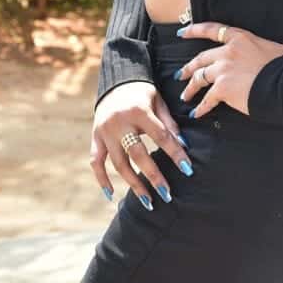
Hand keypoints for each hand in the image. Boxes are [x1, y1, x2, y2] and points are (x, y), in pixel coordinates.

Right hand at [90, 81, 194, 209]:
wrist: (116, 80)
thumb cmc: (143, 93)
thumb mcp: (158, 101)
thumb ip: (169, 123)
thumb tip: (183, 145)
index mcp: (139, 111)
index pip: (160, 136)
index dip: (175, 153)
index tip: (188, 169)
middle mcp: (120, 122)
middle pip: (138, 154)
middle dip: (154, 176)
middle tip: (167, 194)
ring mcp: (105, 131)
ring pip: (118, 163)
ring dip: (133, 184)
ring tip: (148, 202)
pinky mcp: (95, 137)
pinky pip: (96, 162)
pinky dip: (101, 179)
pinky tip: (111, 195)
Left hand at [177, 6, 282, 118]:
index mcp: (241, 38)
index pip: (212, 30)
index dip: (194, 30)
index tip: (182, 32)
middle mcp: (228, 51)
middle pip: (201, 57)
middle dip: (188, 67)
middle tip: (180, 74)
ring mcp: (224, 70)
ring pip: (199, 77)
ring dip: (190, 87)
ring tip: (185, 95)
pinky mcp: (223, 88)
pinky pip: (207, 99)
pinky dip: (201, 107)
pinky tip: (197, 113)